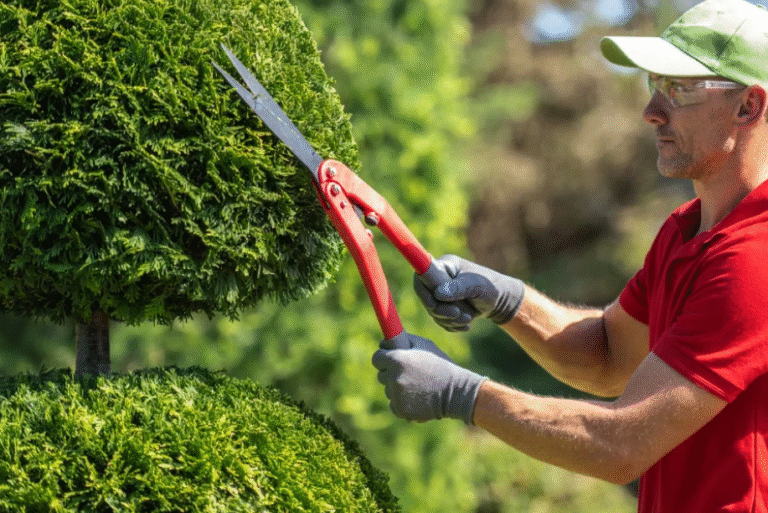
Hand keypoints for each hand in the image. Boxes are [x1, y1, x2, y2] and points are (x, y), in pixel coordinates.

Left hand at [372, 336, 486, 423]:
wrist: (456, 392)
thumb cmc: (441, 365)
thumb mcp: (425, 345)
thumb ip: (405, 340)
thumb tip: (387, 341)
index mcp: (397, 359)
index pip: (376, 358)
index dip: (383, 358)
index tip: (390, 359)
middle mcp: (393, 377)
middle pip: (381, 375)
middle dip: (391, 373)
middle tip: (408, 373)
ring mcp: (395, 395)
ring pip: (388, 390)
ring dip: (397, 388)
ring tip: (417, 386)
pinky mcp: (400, 410)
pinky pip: (393, 404)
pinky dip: (402, 402)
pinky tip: (417, 398)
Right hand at [414, 254, 524, 330]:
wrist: (500, 301)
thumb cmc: (490, 287)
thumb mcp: (476, 286)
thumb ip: (458, 288)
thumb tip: (438, 294)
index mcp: (444, 266)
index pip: (422, 275)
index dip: (423, 292)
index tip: (434, 305)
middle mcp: (438, 278)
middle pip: (426, 297)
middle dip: (442, 310)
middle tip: (459, 314)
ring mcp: (440, 293)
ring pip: (433, 311)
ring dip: (450, 319)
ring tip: (469, 318)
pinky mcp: (443, 306)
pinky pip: (440, 320)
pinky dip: (452, 325)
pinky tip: (466, 325)